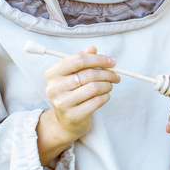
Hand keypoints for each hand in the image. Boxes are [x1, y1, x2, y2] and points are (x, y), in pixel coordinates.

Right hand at [37, 47, 118, 163]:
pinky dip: (106, 96)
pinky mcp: (73, 115)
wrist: (66, 121)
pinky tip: (106, 95)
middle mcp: (54, 87)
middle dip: (108, 73)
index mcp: (53, 73)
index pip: (78, 60)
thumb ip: (82, 60)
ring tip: (110, 86)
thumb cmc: (72, 92)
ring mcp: (62, 102)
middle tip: (116, 76)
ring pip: (94, 88)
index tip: (112, 62)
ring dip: (108, 85)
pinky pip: (97, 101)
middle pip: (89, 74)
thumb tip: (92, 48)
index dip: (98, 59)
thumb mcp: (73, 75)